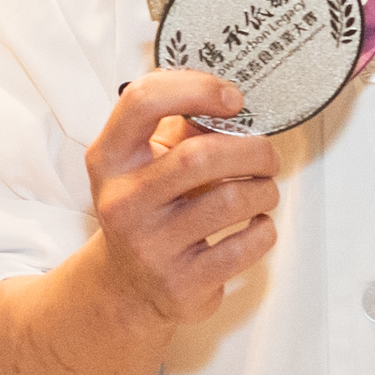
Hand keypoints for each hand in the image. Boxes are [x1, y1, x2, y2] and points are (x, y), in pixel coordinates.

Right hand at [78, 68, 279, 326]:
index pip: (143, 101)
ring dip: (264, 190)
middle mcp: (123, 201)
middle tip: (265, 156)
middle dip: (252, 150)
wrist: (128, 285)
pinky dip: (263, 230)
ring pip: (232, 200)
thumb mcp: (144, 162)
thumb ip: (180, 128)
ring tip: (262, 191)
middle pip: (201, 156)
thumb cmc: (147, 210)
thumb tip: (231, 104)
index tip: (233, 100)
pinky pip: (245, 246)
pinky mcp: (182, 281)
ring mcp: (151, 245)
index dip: (197, 88)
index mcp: (110, 159)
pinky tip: (254, 225)